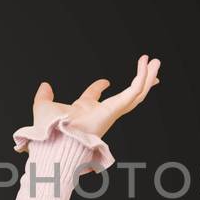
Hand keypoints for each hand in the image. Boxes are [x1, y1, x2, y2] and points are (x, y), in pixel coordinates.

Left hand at [32, 53, 161, 140]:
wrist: (56, 138)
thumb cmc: (49, 130)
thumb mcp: (43, 106)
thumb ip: (43, 96)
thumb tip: (45, 85)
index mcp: (84, 111)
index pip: (95, 97)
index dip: (98, 87)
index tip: (104, 81)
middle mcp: (101, 112)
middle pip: (125, 96)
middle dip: (137, 83)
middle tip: (147, 72)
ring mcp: (111, 111)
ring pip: (136, 94)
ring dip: (147, 77)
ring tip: (156, 61)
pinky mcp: (116, 109)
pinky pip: (134, 92)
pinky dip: (142, 77)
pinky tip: (147, 65)